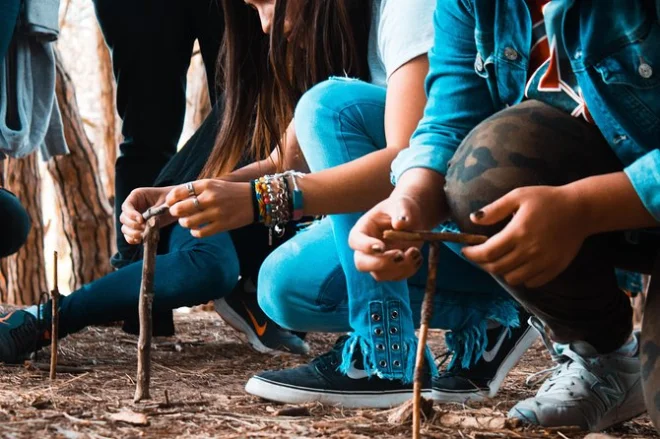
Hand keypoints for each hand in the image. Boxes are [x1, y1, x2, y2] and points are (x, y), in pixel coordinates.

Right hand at [120, 186, 172, 244]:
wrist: (176, 205)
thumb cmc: (170, 200)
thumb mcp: (163, 202)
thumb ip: (154, 210)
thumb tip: (145, 221)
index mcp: (136, 196)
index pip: (126, 206)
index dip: (131, 214)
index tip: (141, 220)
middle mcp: (132, 207)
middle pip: (123, 218)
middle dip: (132, 225)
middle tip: (144, 227)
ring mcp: (134, 218)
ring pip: (124, 228)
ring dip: (132, 233)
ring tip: (142, 235)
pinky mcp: (138, 228)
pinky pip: (128, 235)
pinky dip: (131, 239)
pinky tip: (140, 240)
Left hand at [166, 179, 252, 237]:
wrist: (255, 199)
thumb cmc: (232, 192)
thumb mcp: (215, 184)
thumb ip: (198, 190)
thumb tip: (176, 199)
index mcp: (207, 185)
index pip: (179, 192)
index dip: (170, 199)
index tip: (170, 203)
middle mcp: (210, 198)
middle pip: (180, 208)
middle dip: (174, 212)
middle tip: (177, 213)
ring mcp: (216, 212)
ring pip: (188, 222)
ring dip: (184, 223)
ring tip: (187, 222)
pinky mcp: (222, 225)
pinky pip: (200, 233)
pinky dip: (195, 232)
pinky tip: (196, 230)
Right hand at [349, 195, 427, 281]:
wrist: (412, 218)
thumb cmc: (403, 208)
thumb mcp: (403, 205)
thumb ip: (401, 212)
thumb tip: (400, 223)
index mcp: (363, 229)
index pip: (355, 241)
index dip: (365, 246)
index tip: (381, 247)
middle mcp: (366, 249)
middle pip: (361, 263)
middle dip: (381, 263)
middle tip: (400, 254)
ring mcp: (377, 261)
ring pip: (379, 275)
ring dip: (398, 268)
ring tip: (415, 251)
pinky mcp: (390, 269)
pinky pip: (396, 277)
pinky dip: (409, 270)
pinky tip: (417, 256)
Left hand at [462, 185, 587, 287]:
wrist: (581, 209)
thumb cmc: (548, 199)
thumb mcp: (518, 196)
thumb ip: (495, 209)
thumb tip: (473, 220)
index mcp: (518, 232)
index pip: (487, 253)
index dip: (472, 254)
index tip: (466, 250)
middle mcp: (529, 251)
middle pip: (496, 268)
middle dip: (483, 263)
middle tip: (480, 255)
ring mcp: (543, 262)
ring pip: (513, 278)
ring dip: (502, 271)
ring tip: (500, 258)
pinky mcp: (554, 268)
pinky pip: (531, 282)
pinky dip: (521, 277)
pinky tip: (519, 264)